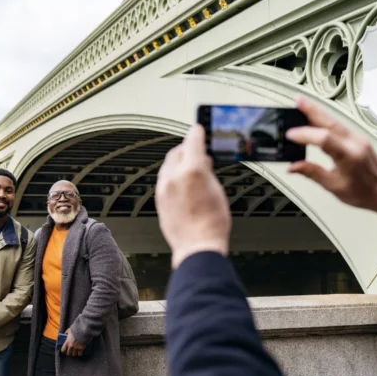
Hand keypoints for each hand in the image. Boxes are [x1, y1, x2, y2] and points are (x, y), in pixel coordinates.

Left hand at [61, 329, 84, 356]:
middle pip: (68, 353)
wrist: (83, 331)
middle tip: (70, 351)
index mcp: (67, 342)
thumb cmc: (76, 330)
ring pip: (73, 354)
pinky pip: (79, 354)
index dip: (64, 350)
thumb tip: (64, 334)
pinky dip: (79, 354)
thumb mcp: (69, 330)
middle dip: (69, 352)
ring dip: (74, 353)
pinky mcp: (81, 348)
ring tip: (75, 352)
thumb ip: (66, 332)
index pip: (63, 350)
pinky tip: (80, 352)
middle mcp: (71, 346)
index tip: (65, 350)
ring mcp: (76, 348)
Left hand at [155, 124, 230, 268]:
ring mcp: (163, 188)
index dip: (197, 133)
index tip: (198, 129)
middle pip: (178, 151)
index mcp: (193, 171)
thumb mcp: (218, 191)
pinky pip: (164, 179)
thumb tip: (202, 161)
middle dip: (187, 148)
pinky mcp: (158, 199)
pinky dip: (173, 175)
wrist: (196, 247)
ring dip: (179, 162)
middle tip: (198, 151)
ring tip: (192, 169)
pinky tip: (183, 182)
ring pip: (169, 165)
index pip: (193, 141)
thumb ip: (207, 171)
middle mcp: (174, 177)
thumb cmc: (212, 224)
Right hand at [286, 97, 376, 217]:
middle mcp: (355, 143)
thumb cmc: (364, 193)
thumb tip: (292, 167)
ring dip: (317, 112)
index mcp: (350, 157)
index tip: (290, 135)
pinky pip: (338, 125)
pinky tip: (314, 117)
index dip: (305, 134)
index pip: (324, 139)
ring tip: (301, 104)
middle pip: (330, 122)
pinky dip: (324, 119)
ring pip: (334, 121)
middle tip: (296, 101)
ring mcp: (358, 138)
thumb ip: (312, 173)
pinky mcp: (357, 137)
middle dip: (312, 110)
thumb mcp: (334, 186)